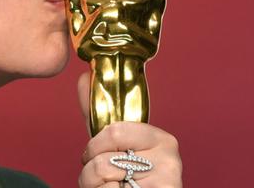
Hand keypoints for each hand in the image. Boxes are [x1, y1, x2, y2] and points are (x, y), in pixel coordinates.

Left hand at [77, 72, 181, 186]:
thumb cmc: (128, 181)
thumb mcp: (114, 148)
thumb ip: (98, 117)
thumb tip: (83, 77)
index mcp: (163, 140)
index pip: (114, 130)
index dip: (96, 146)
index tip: (99, 155)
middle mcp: (170, 160)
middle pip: (104, 155)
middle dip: (91, 169)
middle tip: (105, 179)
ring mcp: (166, 182)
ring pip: (101, 175)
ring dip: (94, 186)